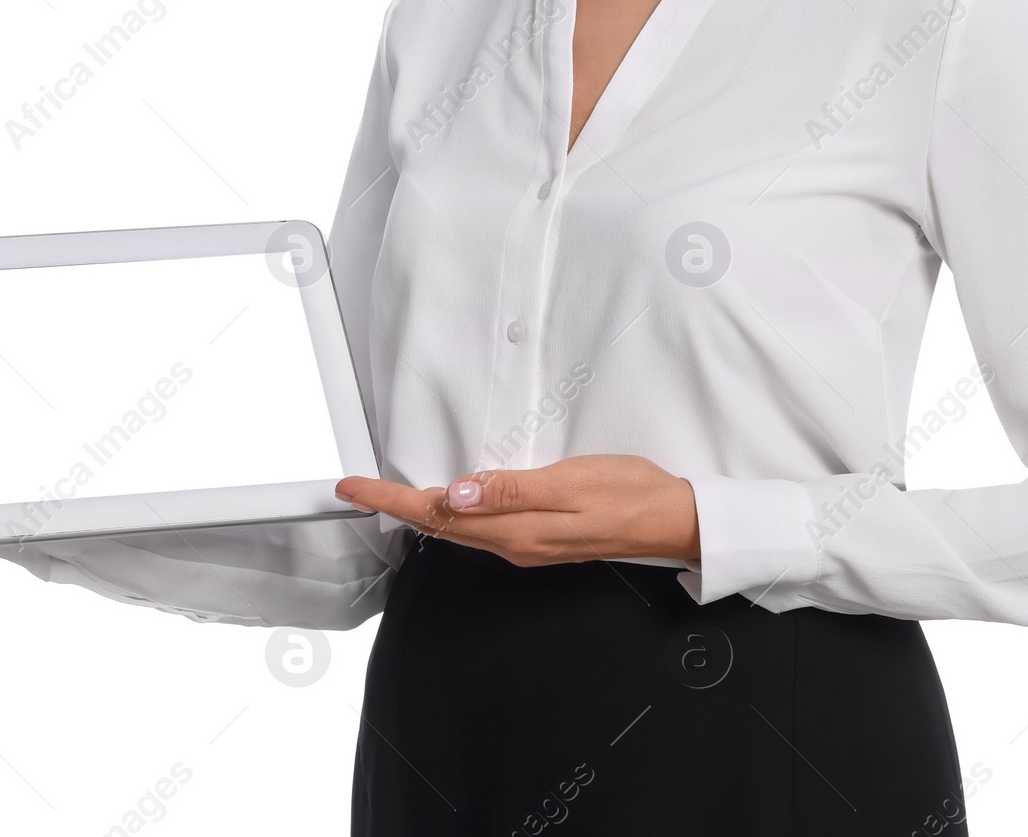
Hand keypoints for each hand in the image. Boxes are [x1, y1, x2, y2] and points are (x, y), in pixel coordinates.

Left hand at [336, 454, 699, 565]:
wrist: (673, 521)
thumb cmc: (631, 494)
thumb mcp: (572, 481)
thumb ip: (512, 489)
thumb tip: (456, 494)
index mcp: (517, 531)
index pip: (437, 515)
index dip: (390, 500)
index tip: (353, 487)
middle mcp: (515, 544)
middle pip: (440, 526)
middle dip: (394, 507)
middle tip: (355, 488)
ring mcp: (527, 545)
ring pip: (458, 530)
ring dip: (419, 511)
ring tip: (387, 494)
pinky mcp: (539, 539)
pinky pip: (481, 530)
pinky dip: (451, 514)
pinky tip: (447, 503)